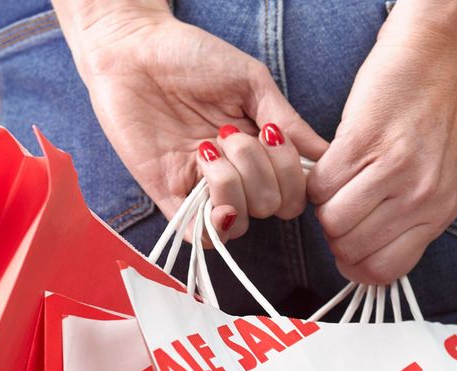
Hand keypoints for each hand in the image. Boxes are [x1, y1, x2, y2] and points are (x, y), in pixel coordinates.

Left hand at [63, 7, 326, 238]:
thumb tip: (325, 153)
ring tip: (208, 146)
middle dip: (260, 170)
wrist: (131, 49)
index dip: (293, 174)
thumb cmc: (190, 56)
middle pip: (273, 206)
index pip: (296, 190)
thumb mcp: (250, 82)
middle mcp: (236, 174)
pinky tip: (208, 186)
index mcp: (260, 149)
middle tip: (229, 132)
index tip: (274, 135)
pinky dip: (213, 223)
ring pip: (242, 222)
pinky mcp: (167, 196)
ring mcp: (202, 188)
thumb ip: (287, 120)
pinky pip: (199, 235)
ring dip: (233, 184)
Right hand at [307, 0, 456, 283]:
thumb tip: (374, 257)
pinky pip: (321, 187)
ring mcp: (393, 170)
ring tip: (340, 183)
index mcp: (440, 212)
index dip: (357, 266)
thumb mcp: (441, 179)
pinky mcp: (362, 143)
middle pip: (351, 250)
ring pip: (331, 222)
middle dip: (336, 235)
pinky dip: (318, 180)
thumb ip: (414, 219)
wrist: (435, 59)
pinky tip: (334, 162)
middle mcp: (420, 197)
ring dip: (324, 207)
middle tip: (342, 208)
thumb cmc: (435, 117)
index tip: (349, 249)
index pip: (386, 271)